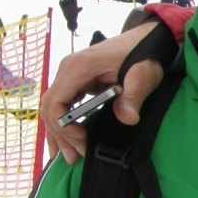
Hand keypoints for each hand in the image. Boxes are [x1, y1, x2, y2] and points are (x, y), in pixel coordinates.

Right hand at [40, 19, 169, 162]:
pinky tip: (66, 141)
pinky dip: (63, 123)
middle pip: (50, 107)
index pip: (55, 102)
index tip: (83, 139)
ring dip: (59, 133)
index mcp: (79, 67)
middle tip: (75, 158)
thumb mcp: (143, 75)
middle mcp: (68, 69)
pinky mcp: (78, 80)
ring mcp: (71, 74)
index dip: (64, 125)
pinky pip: (62, 104)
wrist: (147, 39)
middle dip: (60, 135)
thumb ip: (133, 96)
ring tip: (68, 157)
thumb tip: (127, 119)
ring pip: (53, 107)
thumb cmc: (144, 54)